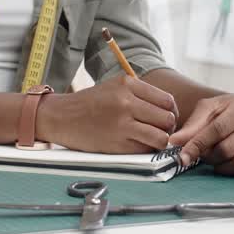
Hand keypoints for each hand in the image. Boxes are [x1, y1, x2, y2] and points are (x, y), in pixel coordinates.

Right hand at [36, 76, 177, 153]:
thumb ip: (139, 93)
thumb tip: (169, 109)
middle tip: (160, 131)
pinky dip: (145, 149)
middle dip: (168, 128)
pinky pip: (145, 149)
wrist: (61, 117)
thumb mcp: (114, 87)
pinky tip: (136, 145)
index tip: (165, 118)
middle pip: (168, 119)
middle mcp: (126, 102)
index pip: (167, 100)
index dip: (171, 112)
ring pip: (161, 137)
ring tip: (151, 140)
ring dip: (160, 141)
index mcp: (127, 84)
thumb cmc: (90, 103)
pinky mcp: (116, 144)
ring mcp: (122, 124)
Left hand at [168, 94, 233, 174]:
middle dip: (208, 155)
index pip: (217, 129)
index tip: (182, 156)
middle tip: (201, 153)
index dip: (197, 144)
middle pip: (226, 148)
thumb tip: (174, 142)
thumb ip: (191, 126)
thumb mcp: (208, 111)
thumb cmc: (226, 113)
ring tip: (214, 155)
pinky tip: (228, 161)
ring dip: (219, 163)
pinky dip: (232, 169)